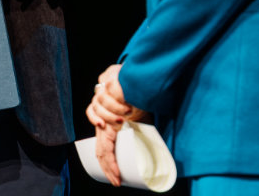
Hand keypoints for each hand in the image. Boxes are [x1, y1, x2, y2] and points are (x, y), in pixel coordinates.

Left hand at [85, 64, 149, 185]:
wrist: (131, 76)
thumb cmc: (136, 99)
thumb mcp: (141, 119)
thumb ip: (143, 133)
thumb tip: (164, 154)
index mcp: (109, 129)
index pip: (104, 151)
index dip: (109, 167)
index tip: (116, 181)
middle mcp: (103, 122)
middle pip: (100, 150)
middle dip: (108, 166)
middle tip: (117, 178)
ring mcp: (100, 110)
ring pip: (101, 124)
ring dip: (114, 118)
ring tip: (127, 111)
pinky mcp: (100, 94)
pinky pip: (95, 109)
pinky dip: (102, 115)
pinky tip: (106, 121)